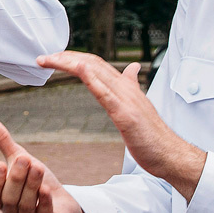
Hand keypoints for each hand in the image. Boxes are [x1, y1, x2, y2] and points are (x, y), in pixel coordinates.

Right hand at [0, 115, 90, 212]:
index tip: (0, 163)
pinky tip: (46, 189)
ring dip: (31, 186)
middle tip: (26, 159)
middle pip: (9, 199)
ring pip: (25, 207)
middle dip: (17, 179)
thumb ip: (2, 141)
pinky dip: (43, 203)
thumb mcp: (19, 158)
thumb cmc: (35, 180)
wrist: (62, 202)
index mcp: (0, 199)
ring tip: (39, 167)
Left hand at [38, 51, 206, 200]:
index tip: (53, 58)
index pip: (96, 63)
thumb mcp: (138, 106)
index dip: (73, 57)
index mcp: (125, 86)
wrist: (170, 155)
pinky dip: (93, 79)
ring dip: (70, 63)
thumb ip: (131, 86)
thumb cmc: (153, 134)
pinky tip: (80, 70)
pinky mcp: (126, 115)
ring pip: (96, 72)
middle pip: (91, 63)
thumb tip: (131, 69)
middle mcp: (125, 88)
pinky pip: (107, 94)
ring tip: (50, 59)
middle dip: (65, 57)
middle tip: (43, 58)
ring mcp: (126, 100)